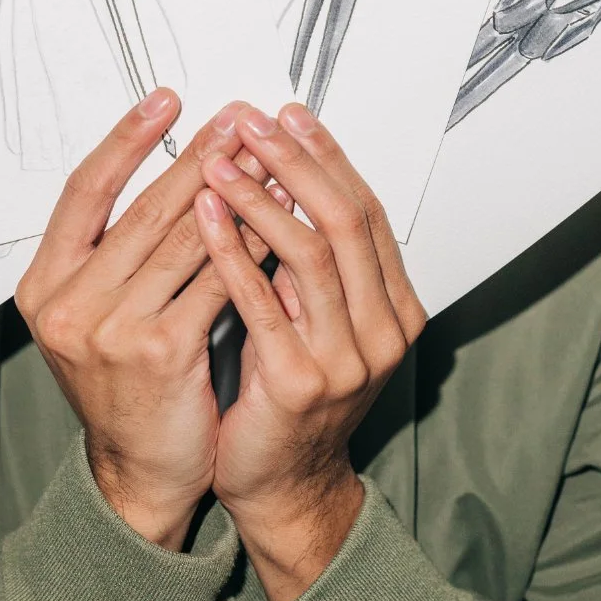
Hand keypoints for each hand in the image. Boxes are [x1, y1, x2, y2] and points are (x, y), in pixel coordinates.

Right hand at [16, 90, 274, 550]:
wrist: (138, 473)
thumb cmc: (125, 389)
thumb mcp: (95, 316)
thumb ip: (114, 255)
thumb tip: (178, 174)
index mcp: (44, 284)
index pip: (83, 190)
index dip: (125, 140)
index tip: (165, 100)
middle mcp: (68, 303)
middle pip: (143, 209)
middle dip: (199, 157)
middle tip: (238, 117)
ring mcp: (110, 328)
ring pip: (185, 240)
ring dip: (235, 192)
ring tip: (268, 156)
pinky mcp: (159, 352)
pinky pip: (217, 281)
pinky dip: (251, 245)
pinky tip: (277, 218)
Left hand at [194, 102, 426, 600]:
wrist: (281, 485)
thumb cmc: (290, 398)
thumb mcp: (320, 322)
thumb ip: (314, 266)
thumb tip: (285, 175)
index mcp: (396, 309)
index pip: (366, 211)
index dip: (326, 158)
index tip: (288, 115)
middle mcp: (384, 331)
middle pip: (345, 221)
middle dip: (296, 162)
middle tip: (253, 121)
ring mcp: (346, 358)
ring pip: (308, 253)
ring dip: (259, 197)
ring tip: (219, 158)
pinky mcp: (298, 381)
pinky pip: (262, 301)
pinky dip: (232, 250)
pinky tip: (204, 213)